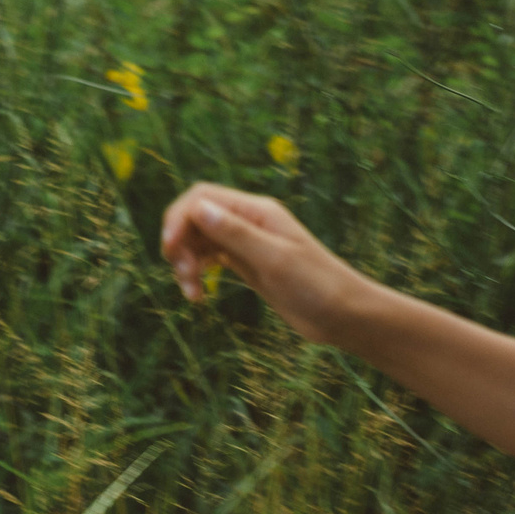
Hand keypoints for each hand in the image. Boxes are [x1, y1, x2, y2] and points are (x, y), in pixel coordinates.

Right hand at [158, 182, 369, 344]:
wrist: (344, 314)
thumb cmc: (317, 285)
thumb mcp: (274, 259)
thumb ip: (235, 233)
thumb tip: (198, 208)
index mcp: (257, 212)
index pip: (201, 199)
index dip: (178, 219)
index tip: (170, 250)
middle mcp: (249, 222)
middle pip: (194, 218)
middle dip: (179, 243)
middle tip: (183, 274)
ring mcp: (247, 243)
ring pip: (198, 241)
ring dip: (185, 263)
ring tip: (191, 292)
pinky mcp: (246, 264)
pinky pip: (209, 260)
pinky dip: (197, 274)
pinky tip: (198, 295)